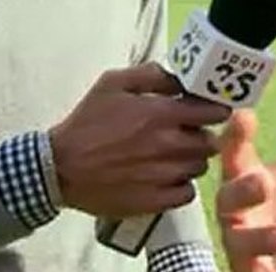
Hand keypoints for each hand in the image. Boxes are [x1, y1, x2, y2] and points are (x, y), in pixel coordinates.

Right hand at [49, 62, 230, 216]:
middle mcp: (168, 146)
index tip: (210, 109)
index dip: (215, 109)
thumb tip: (179, 77)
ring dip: (192, 159)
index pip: (212, 112)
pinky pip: (187, 193)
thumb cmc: (87, 122)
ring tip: (174, 154)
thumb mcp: (113, 83)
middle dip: (203, 134)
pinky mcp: (154, 201)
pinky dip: (181, 185)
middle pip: (210, 142)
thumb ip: (150, 74)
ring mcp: (163, 176)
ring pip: (200, 167)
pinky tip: (166, 176)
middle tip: (188, 132)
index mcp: (160, 114)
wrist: (60, 167)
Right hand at [216, 83, 275, 271]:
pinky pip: (251, 270)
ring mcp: (242, 243)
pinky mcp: (250, 270)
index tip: (243, 115)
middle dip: (241, 189)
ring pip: (238, 241)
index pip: (236, 152)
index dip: (237, 135)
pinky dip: (262, 268)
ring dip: (259, 237)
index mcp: (247, 177)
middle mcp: (238, 210)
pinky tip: (274, 265)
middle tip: (262, 181)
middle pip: (228, 197)